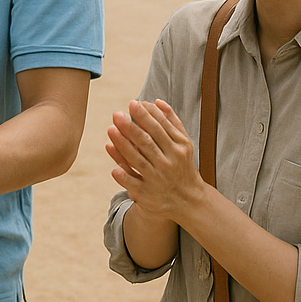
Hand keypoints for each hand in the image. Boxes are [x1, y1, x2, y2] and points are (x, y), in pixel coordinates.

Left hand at [106, 99, 205, 221]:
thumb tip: (157, 101)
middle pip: (147, 142)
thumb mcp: (184, 143)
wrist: (190, 200)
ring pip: (138, 160)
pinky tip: (114, 167)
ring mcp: (157, 179)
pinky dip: (124, 175)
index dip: (146, 115)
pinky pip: (133, 183)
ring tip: (110, 130)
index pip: (160, 128)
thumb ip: (172, 122)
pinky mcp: (147, 194)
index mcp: (178, 148)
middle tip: (117, 114)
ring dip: (123, 145)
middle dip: (131, 127)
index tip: (133, 103)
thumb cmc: (182, 165)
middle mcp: (169, 163)